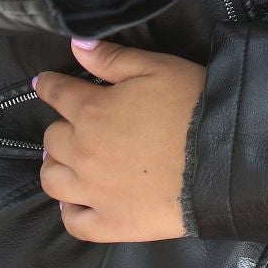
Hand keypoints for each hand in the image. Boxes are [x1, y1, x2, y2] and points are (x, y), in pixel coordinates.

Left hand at [36, 39, 203, 242]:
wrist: (222, 157)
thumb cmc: (193, 104)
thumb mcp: (157, 68)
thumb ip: (112, 58)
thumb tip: (76, 45)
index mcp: (92, 111)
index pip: (56, 94)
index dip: (49, 85)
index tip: (45, 83)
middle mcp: (83, 152)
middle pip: (51, 139)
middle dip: (60, 126)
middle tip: (74, 124)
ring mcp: (93, 192)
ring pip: (52, 180)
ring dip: (57, 166)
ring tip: (70, 161)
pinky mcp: (109, 223)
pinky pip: (74, 222)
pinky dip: (70, 211)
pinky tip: (77, 201)